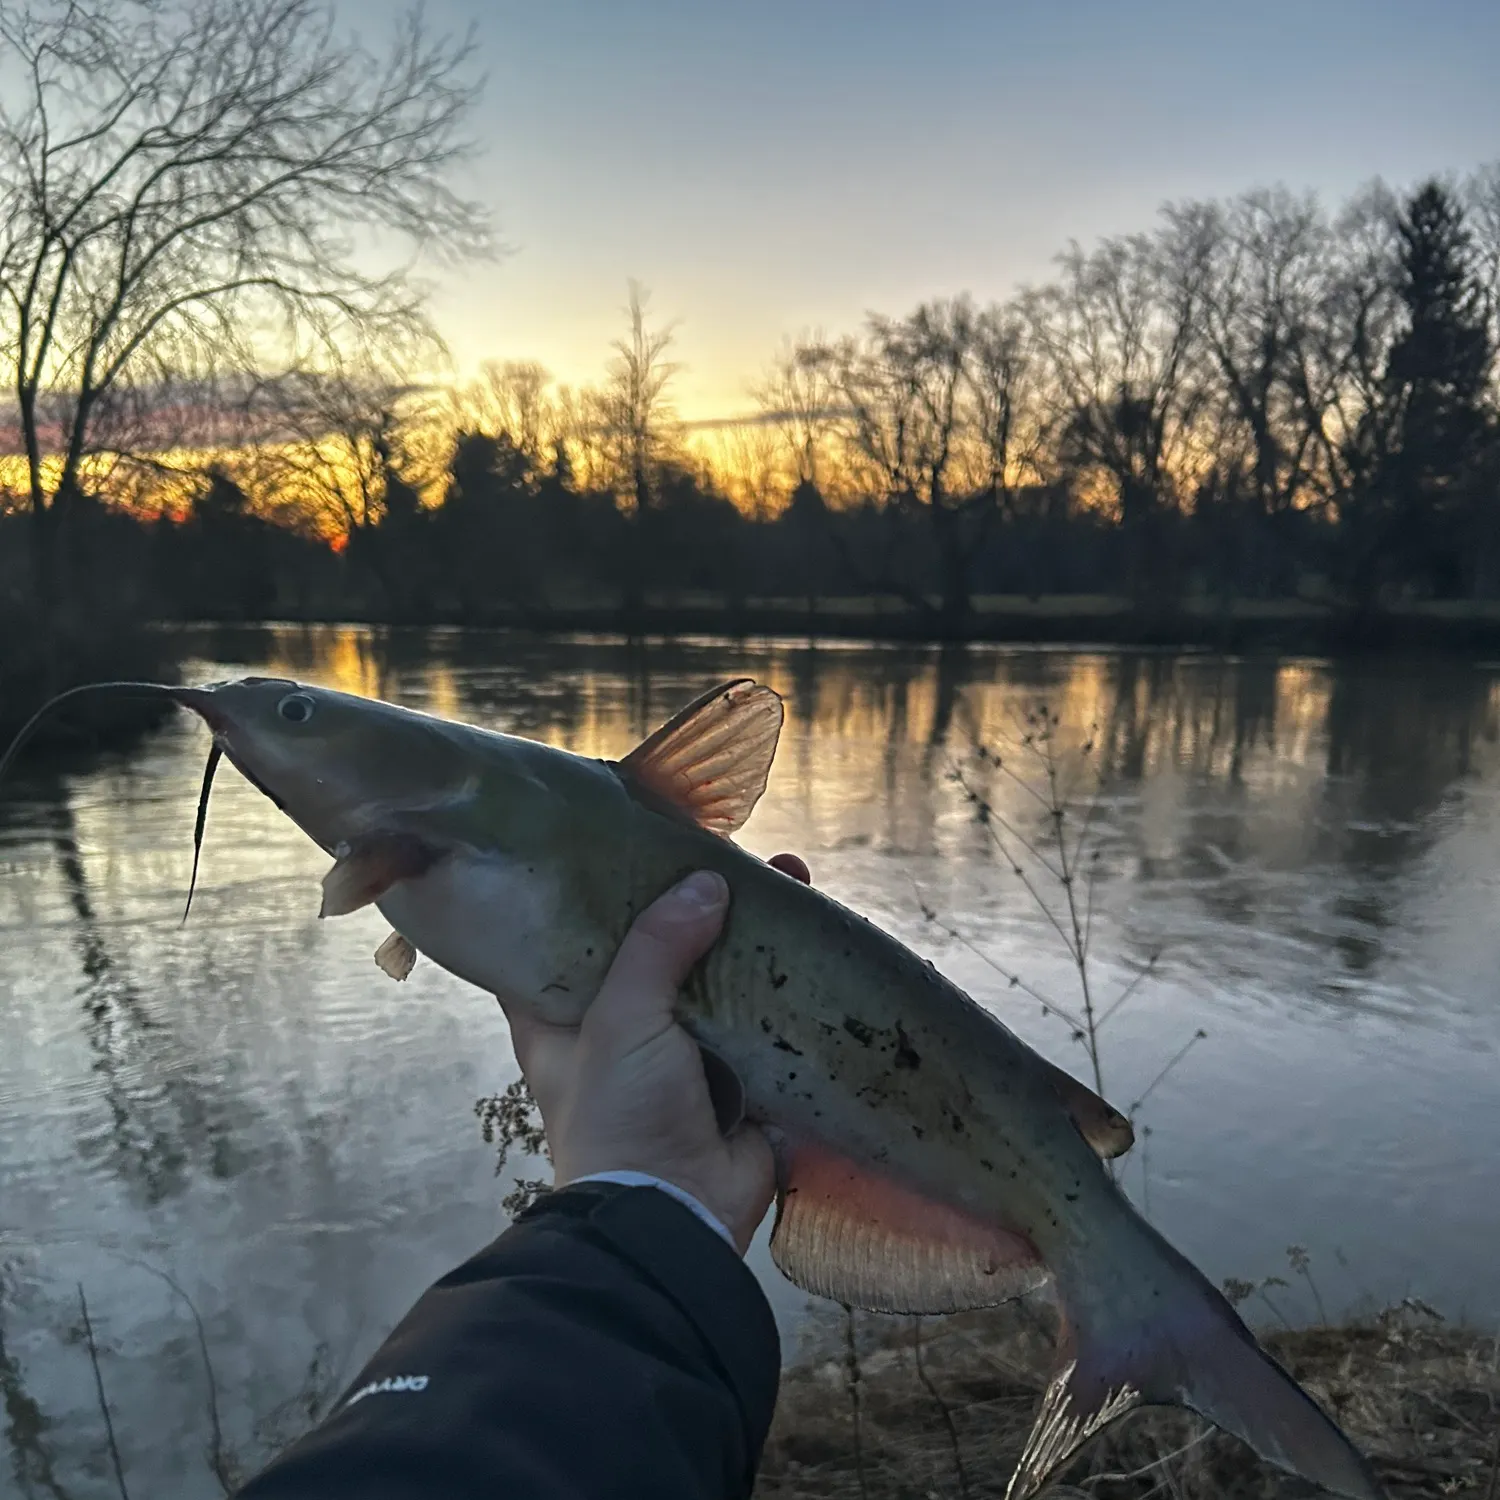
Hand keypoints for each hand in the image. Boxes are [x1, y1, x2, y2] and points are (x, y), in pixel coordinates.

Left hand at [502, 853, 810, 1253]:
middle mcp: (617, 1025)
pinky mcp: (737, 1067)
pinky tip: (814, 930)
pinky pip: (761, 1010)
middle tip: (732, 848)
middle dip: (692, 899)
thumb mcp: (621, 1018)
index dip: (589, 888)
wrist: (678, 1213)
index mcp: (559, 1015)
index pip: (561, 934)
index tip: (624, 838)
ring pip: (715, 970)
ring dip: (749, 929)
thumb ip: (656, 945)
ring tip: (790, 874)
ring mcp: (681, 1046)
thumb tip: (708, 882)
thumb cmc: (621, 1114)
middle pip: (653, 943)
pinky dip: (785, 977)